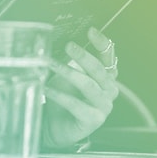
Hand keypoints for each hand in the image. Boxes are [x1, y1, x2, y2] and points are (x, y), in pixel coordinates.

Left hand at [41, 28, 119, 149]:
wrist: (56, 126)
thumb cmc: (64, 98)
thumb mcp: (68, 74)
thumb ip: (71, 60)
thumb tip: (59, 39)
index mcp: (106, 76)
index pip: (108, 56)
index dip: (101, 42)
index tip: (90, 31)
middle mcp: (109, 90)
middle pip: (99, 69)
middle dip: (83, 56)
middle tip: (68, 46)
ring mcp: (103, 106)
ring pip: (88, 85)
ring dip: (68, 73)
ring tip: (51, 64)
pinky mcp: (93, 120)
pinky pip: (76, 104)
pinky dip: (60, 95)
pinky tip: (47, 88)